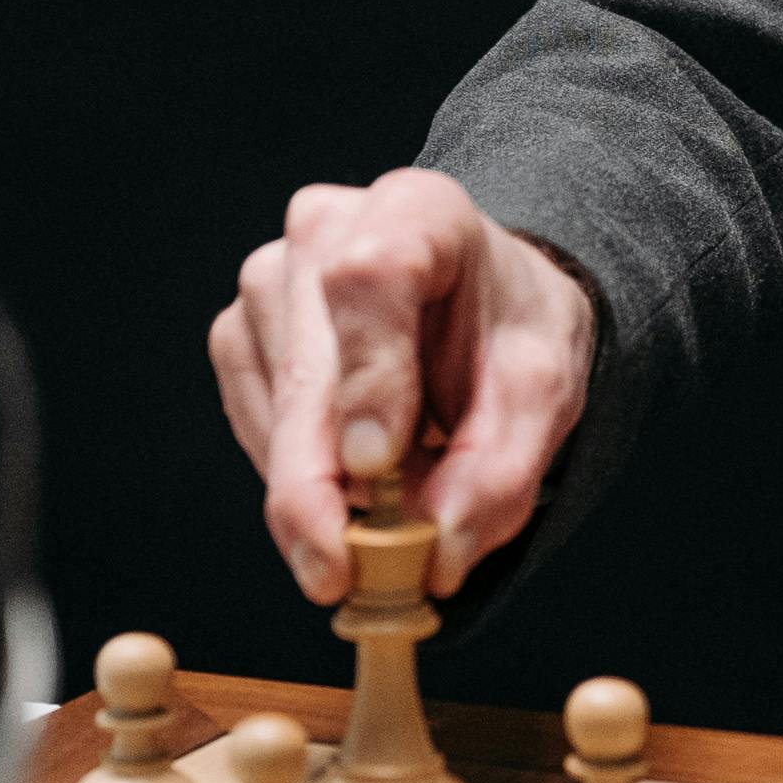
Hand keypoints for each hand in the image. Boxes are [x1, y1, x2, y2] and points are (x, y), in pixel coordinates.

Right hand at [210, 168, 597, 607]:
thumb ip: (499, 471)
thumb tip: (437, 551)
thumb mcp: (543, 396)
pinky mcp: (239, 331)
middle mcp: (326, 228)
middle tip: (342, 573)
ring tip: (390, 507)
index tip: (376, 468)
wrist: (481, 307)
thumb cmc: (510, 335)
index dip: (367, 376)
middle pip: (304, 358)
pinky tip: (349, 480)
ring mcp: (269, 277)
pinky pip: (253, 423)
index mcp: (418, 209)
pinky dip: (298, 475)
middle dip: (319, 481)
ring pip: (273, 404)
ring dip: (318, 485)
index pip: (370, 277)